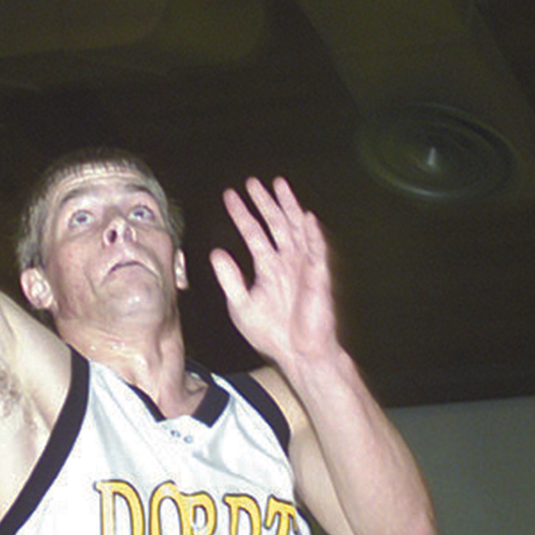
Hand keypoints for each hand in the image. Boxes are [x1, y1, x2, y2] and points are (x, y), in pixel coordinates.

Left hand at [209, 178, 338, 374]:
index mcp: (267, 267)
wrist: (298, 352)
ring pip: (294, 229)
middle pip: (274, 223)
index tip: (230, 196)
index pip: (252, 233)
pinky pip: (316, 252)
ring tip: (278, 184)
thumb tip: (216, 253)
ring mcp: (303, 266)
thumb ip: (229, 278)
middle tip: (252, 181)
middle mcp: (286, 261)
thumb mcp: (241, 304)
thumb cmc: (272, 332)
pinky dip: (312, 234)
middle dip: (264, 202)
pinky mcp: (317, 277)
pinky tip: (306, 217)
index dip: (241, 214)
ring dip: (287, 207)